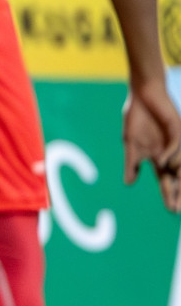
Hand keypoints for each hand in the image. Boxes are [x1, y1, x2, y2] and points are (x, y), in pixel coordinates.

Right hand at [123, 76, 180, 212]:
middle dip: (179, 193)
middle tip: (178, 209)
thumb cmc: (136, 117)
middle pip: (178, 178)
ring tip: (179, 193)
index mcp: (158, 158)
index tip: (171, 210)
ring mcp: (176, 144)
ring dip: (180, 180)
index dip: (169, 194)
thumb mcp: (131, 144)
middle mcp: (170, 154)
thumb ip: (132, 163)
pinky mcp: (179, 131)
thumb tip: (128, 183)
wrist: (143, 95)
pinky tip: (163, 162)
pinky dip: (171, 156)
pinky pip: (177, 147)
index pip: (167, 181)